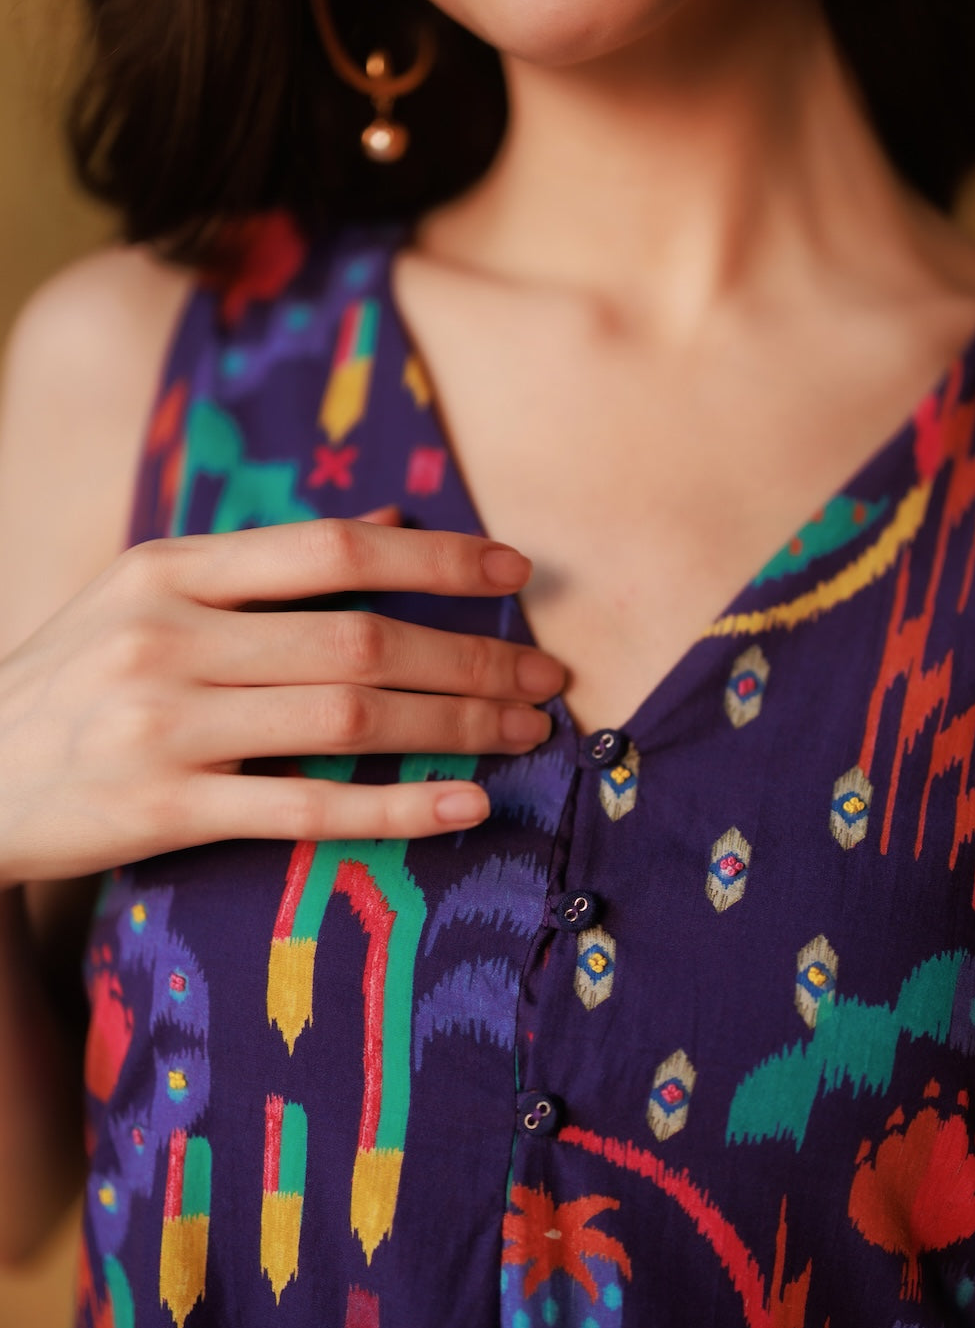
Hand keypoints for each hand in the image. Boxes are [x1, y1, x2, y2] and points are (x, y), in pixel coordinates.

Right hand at [0, 511, 563, 882]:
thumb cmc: (74, 679)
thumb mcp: (148, 593)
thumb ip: (266, 561)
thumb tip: (392, 518)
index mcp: (169, 567)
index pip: (331, 548)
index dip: (435, 557)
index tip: (515, 570)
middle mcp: (169, 636)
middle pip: (356, 637)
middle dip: (470, 656)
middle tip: (547, 675)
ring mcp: (164, 724)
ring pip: (345, 716)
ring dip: (454, 725)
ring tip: (527, 732)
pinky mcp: (162, 809)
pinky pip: (304, 807)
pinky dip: (395, 806)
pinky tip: (465, 808)